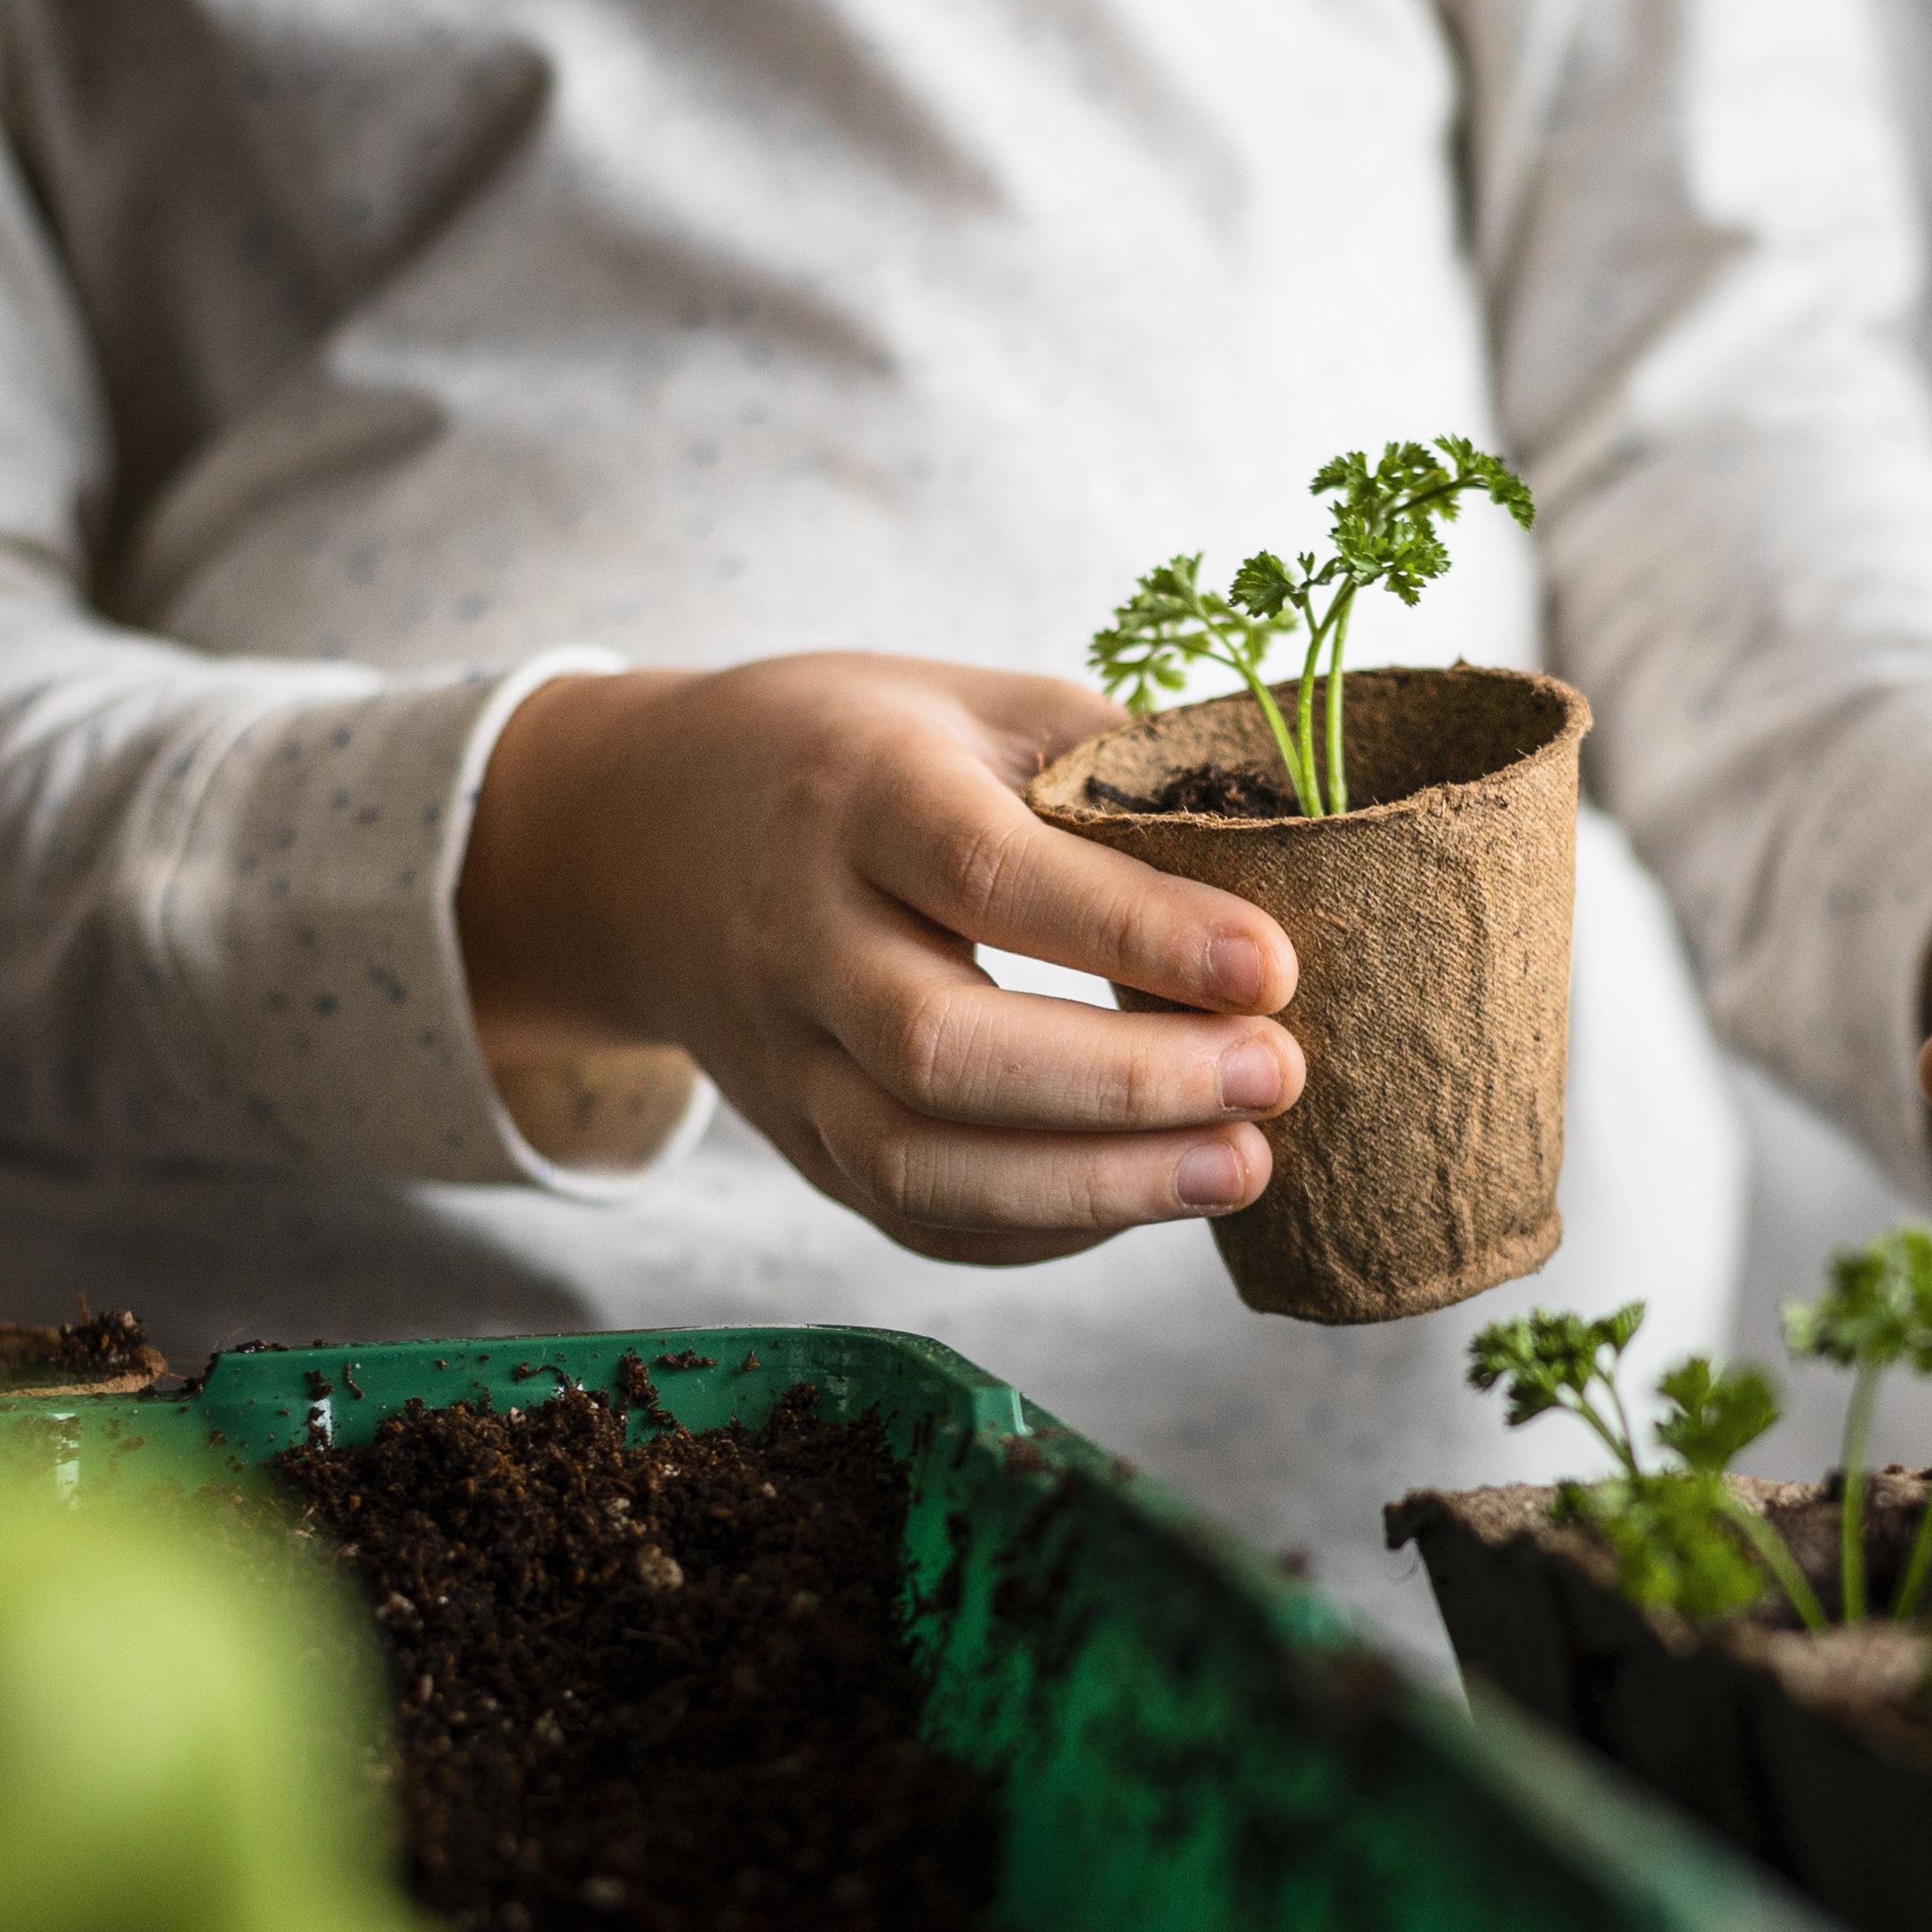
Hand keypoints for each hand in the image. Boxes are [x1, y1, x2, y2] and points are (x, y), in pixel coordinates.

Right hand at [457, 654, 1302, 1263]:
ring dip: (1095, 1187)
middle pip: (943, 1044)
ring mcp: (783, 1058)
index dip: (1134, 931)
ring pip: (917, 1164)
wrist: (635, 838)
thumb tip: (1296, 832)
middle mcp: (798, 935)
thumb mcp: (970, 703)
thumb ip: (1111, 764)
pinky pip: (914, 1219)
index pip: (986, 872)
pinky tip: (1151, 1197)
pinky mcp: (796, 1142)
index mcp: (854, 793)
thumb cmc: (853, 753)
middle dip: (1128, 1081)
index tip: (1272, 966)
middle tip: (1280, 1076)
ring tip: (1244, 1167)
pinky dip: (1041, 1229)